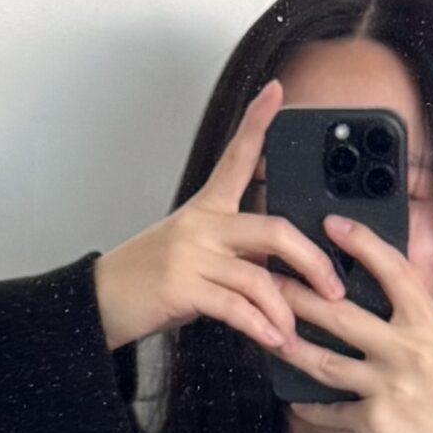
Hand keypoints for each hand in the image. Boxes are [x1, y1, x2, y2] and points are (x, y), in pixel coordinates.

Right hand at [91, 78, 347, 354]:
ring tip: (294, 333)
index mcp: (205, 208)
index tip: (277, 92)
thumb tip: (279, 264)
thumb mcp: (192, 251)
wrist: (99, 301)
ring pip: (259, 277)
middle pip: (273, 230)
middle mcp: (201, 224)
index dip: (257, 122)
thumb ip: (233, 250)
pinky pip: (236, 308)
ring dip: (285, 310)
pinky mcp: (182, 288)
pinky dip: (260, 328)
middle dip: (312, 261)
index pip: (236, 157)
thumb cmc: (149, 279)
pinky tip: (273, 341)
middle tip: (333, 287)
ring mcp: (190, 254)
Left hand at [273, 214, 432, 432]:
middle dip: (299, 294)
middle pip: (341, 314)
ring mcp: (389, 386)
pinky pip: (329, 409)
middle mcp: (409, 350)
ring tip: (268, 333)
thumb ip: (410, 320)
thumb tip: (372, 290)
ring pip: (324, 360)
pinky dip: (310, 406)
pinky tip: (294, 400)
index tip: (331, 224)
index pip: (393, 271)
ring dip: (290, 346)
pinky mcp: (372, 421)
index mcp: (430, 325)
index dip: (362, 243)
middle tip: (270, 280)